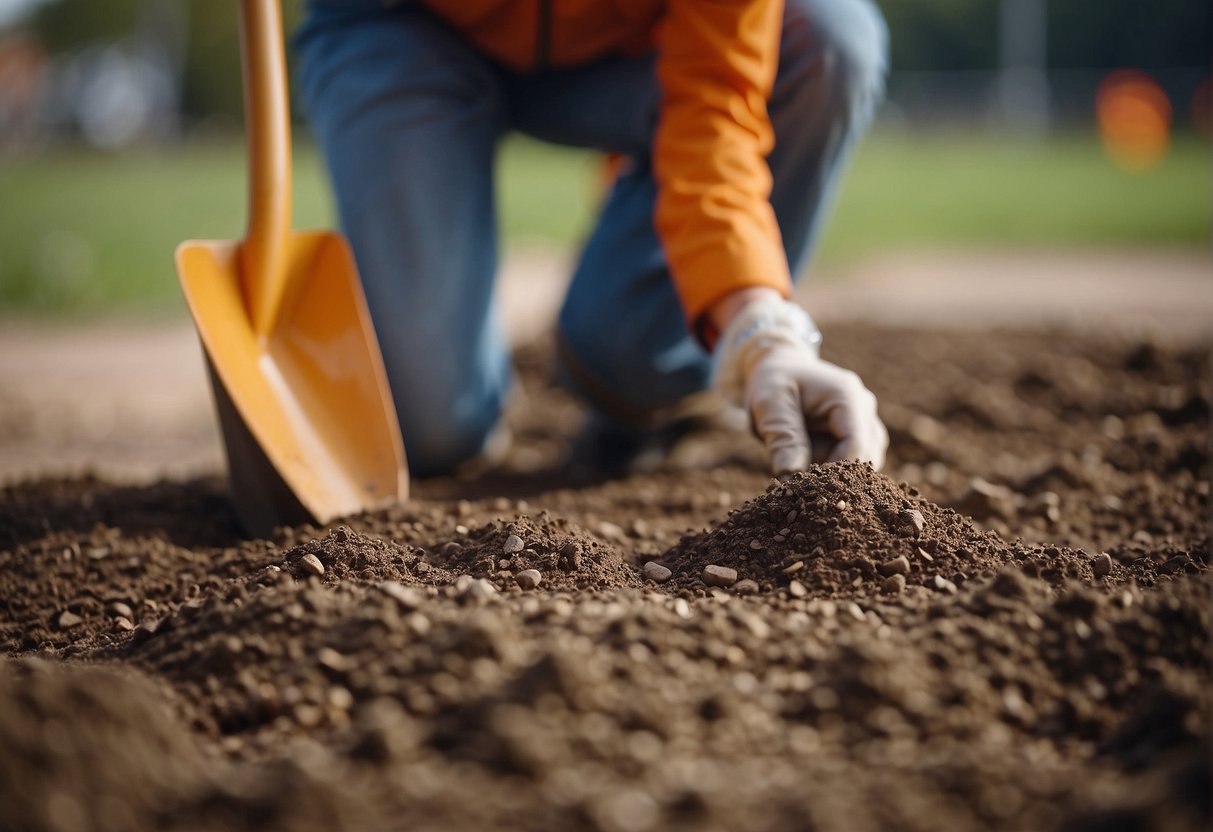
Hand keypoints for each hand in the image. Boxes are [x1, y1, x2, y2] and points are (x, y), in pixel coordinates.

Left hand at [710, 292, 886, 475]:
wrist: (781, 366)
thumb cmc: (774, 381)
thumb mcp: (769, 403)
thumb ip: (782, 436)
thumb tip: (791, 474)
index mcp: (847, 396)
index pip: (856, 446)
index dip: (834, 472)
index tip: (806, 488)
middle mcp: (866, 407)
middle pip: (865, 457)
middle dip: (834, 474)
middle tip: (800, 481)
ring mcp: (867, 419)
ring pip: (863, 462)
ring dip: (834, 471)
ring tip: (801, 461)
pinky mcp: (861, 432)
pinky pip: (855, 459)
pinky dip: (834, 466)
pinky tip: (809, 460)